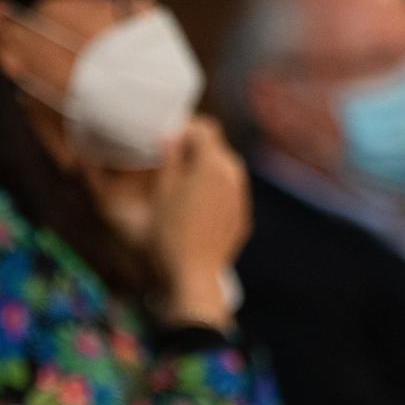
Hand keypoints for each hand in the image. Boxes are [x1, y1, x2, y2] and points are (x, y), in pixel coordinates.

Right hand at [149, 117, 249, 326]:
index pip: (206, 128)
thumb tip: (171, 137)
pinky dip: (213, 192)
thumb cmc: (171, 233)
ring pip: (224, 171)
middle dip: (195, 149)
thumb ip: (170, 159)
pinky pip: (228, 194)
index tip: (167, 137)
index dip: (186, 128)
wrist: (194, 277)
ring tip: (181, 186)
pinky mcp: (242, 217)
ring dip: (204, 171)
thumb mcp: (163, 191)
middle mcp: (234, 175)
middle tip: (170, 161)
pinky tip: (194, 209)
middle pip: (217, 148)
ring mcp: (241, 198)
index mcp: (214, 164)